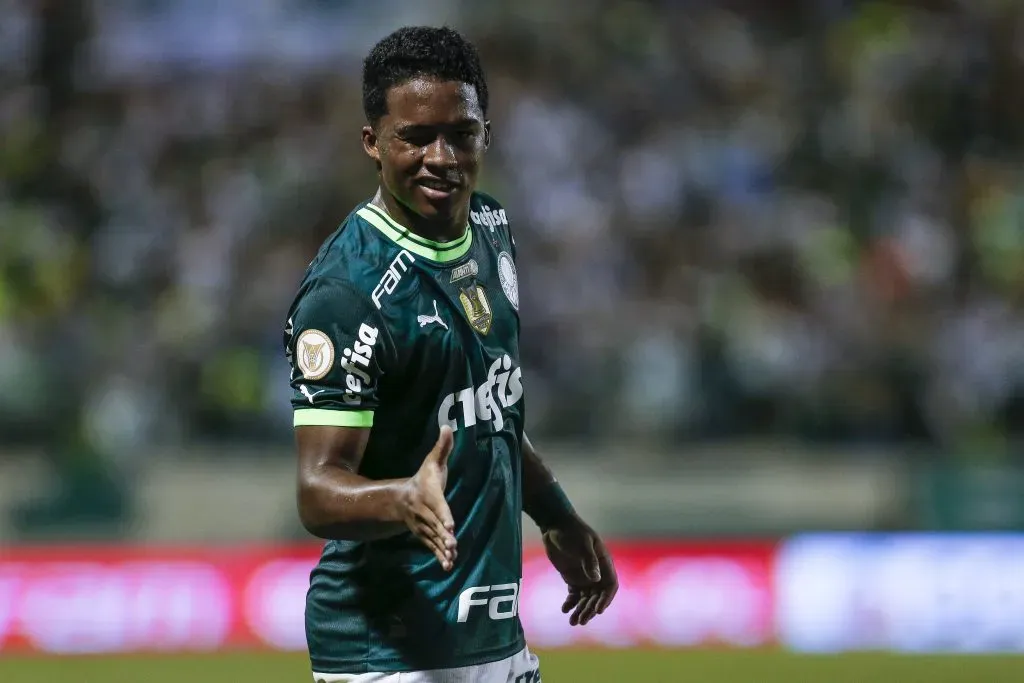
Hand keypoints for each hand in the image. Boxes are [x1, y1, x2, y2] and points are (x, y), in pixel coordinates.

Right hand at [401, 426, 456, 570]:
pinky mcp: (426, 536)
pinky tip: (449, 567)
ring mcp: (425, 526)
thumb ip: (442, 447)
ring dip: (442, 549)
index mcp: (429, 495)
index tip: (450, 524)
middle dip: (444, 535)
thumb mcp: (432, 462)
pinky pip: (433, 547)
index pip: (438, 505)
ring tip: (452, 558)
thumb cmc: (424, 480)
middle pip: (435, 525)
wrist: (401, 500)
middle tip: (453, 543)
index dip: (443, 514)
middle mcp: (426, 513)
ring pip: (434, 539)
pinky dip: (440, 557)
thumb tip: (448, 426)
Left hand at [542, 518, 617, 625]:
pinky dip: (570, 604)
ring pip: (586, 599)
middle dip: (590, 609)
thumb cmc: (572, 532)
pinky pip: (574, 596)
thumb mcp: (582, 544)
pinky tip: (565, 610)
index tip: (598, 610)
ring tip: (573, 622)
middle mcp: (597, 573)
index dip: (606, 599)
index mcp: (604, 564)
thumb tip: (596, 580)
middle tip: (581, 620)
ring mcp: (584, 577)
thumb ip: (589, 561)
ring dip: (581, 610)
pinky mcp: (572, 579)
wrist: (555, 526)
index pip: (610, 586)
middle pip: (597, 597)